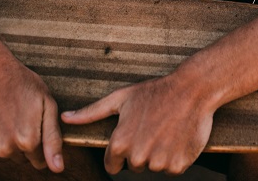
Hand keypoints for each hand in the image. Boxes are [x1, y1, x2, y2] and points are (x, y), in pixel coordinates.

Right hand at [0, 61, 63, 171]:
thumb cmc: (23, 86)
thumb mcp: (47, 106)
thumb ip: (53, 140)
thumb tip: (57, 168)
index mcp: (28, 141)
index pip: (40, 162)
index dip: (40, 145)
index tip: (36, 127)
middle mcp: (6, 148)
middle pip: (21, 159)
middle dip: (24, 143)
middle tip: (21, 118)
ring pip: (4, 156)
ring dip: (6, 142)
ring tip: (7, 117)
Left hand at [61, 74, 213, 174]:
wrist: (192, 89)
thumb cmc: (155, 92)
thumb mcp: (121, 98)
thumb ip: (91, 113)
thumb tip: (65, 118)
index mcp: (120, 143)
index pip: (112, 165)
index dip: (123, 150)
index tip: (135, 133)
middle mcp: (138, 156)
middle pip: (134, 167)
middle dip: (141, 151)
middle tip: (153, 128)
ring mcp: (159, 162)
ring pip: (154, 167)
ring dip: (159, 154)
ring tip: (166, 130)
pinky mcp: (178, 165)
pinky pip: (172, 169)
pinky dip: (176, 156)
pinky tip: (177, 137)